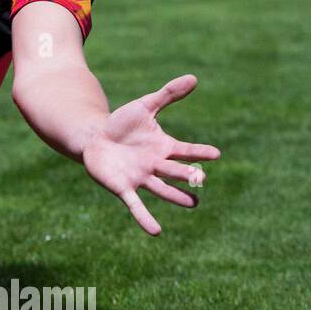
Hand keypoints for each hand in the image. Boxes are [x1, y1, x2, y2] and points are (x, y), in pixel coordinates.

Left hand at [81, 74, 219, 235]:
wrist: (94, 137)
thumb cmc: (121, 124)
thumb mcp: (144, 106)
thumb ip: (168, 95)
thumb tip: (193, 78)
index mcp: (163, 148)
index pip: (185, 151)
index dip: (199, 152)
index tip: (216, 154)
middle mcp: (155, 165)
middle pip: (175, 171)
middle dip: (187, 175)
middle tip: (201, 179)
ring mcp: (140, 177)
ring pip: (162, 189)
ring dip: (176, 197)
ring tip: (193, 204)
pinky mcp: (123, 187)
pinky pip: (136, 205)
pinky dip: (145, 218)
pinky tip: (156, 232)